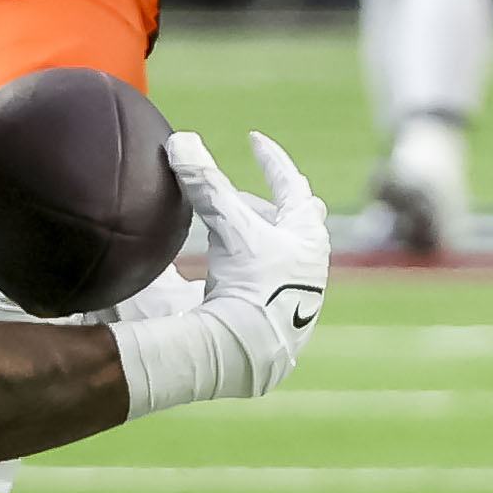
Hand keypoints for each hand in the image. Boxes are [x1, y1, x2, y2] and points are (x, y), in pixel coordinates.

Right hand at [119, 129, 326, 408]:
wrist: (251, 353)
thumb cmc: (250, 287)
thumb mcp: (229, 229)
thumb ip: (205, 185)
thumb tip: (181, 140)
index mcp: (307, 234)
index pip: (291, 183)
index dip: (271, 159)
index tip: (254, 140)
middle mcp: (311, 261)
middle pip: (295, 218)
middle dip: (267, 203)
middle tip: (238, 196)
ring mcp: (301, 291)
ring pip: (283, 250)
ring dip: (258, 235)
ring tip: (229, 232)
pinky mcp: (283, 316)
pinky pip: (271, 278)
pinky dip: (252, 264)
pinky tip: (232, 274)